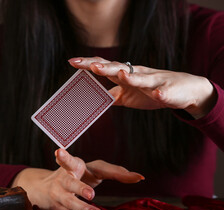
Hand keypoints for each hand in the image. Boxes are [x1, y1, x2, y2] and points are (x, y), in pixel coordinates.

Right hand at [11, 149, 143, 209]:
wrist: (43, 188)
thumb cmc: (77, 175)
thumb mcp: (93, 170)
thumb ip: (115, 172)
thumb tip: (139, 177)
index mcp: (73, 166)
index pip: (72, 161)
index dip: (66, 158)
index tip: (59, 152)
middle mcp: (63, 178)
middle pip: (70, 182)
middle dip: (80, 188)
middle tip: (91, 195)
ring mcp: (58, 193)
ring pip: (68, 201)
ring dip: (82, 208)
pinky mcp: (56, 206)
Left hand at [68, 57, 216, 118]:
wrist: (184, 91)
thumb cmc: (151, 91)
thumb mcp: (128, 96)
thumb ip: (112, 96)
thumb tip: (95, 101)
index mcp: (125, 75)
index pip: (105, 67)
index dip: (89, 64)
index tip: (72, 62)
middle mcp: (137, 74)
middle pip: (118, 68)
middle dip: (103, 66)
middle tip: (88, 64)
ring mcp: (153, 82)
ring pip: (140, 77)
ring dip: (129, 76)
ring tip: (118, 73)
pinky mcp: (167, 91)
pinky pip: (163, 92)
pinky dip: (160, 93)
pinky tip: (157, 94)